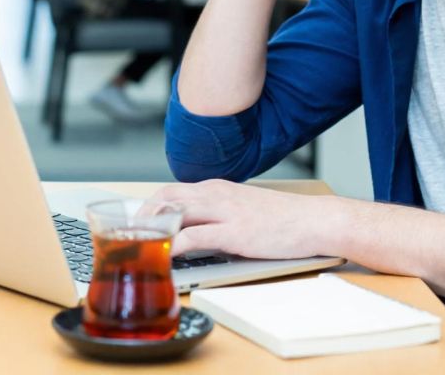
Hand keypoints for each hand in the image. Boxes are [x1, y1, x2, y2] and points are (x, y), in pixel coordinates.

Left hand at [143, 179, 344, 258]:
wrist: (314, 221)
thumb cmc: (283, 220)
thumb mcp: (243, 210)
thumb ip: (217, 216)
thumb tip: (193, 235)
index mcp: (216, 188)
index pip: (170, 191)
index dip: (148, 208)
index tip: (136, 226)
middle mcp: (216, 194)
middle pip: (164, 197)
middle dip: (141, 218)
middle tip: (129, 238)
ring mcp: (224, 211)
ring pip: (173, 212)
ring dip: (152, 230)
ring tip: (138, 248)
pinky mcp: (234, 232)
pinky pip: (193, 235)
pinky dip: (173, 245)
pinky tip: (164, 256)